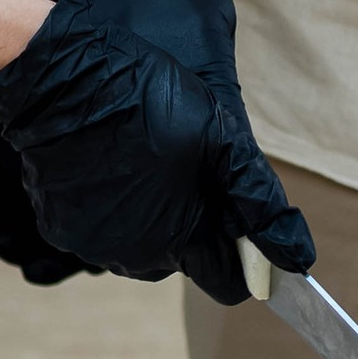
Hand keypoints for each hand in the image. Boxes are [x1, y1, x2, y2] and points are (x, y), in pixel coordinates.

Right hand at [0, 0, 314, 304]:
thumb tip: (298, 255)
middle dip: (193, 226)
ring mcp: (91, 242)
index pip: (227, 282)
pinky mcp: (59, 225)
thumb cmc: (145, 99)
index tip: (238, 218)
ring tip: (146, 160)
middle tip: (186, 168)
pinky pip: (101, 229)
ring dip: (151, 217)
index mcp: (178, 240)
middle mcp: (132, 256)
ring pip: (140, 245)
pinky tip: (110, 163)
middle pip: (182, 261)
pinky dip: (112, 207)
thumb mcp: (220, 138)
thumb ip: (258, 200)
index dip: (241, 254)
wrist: (60, 76)